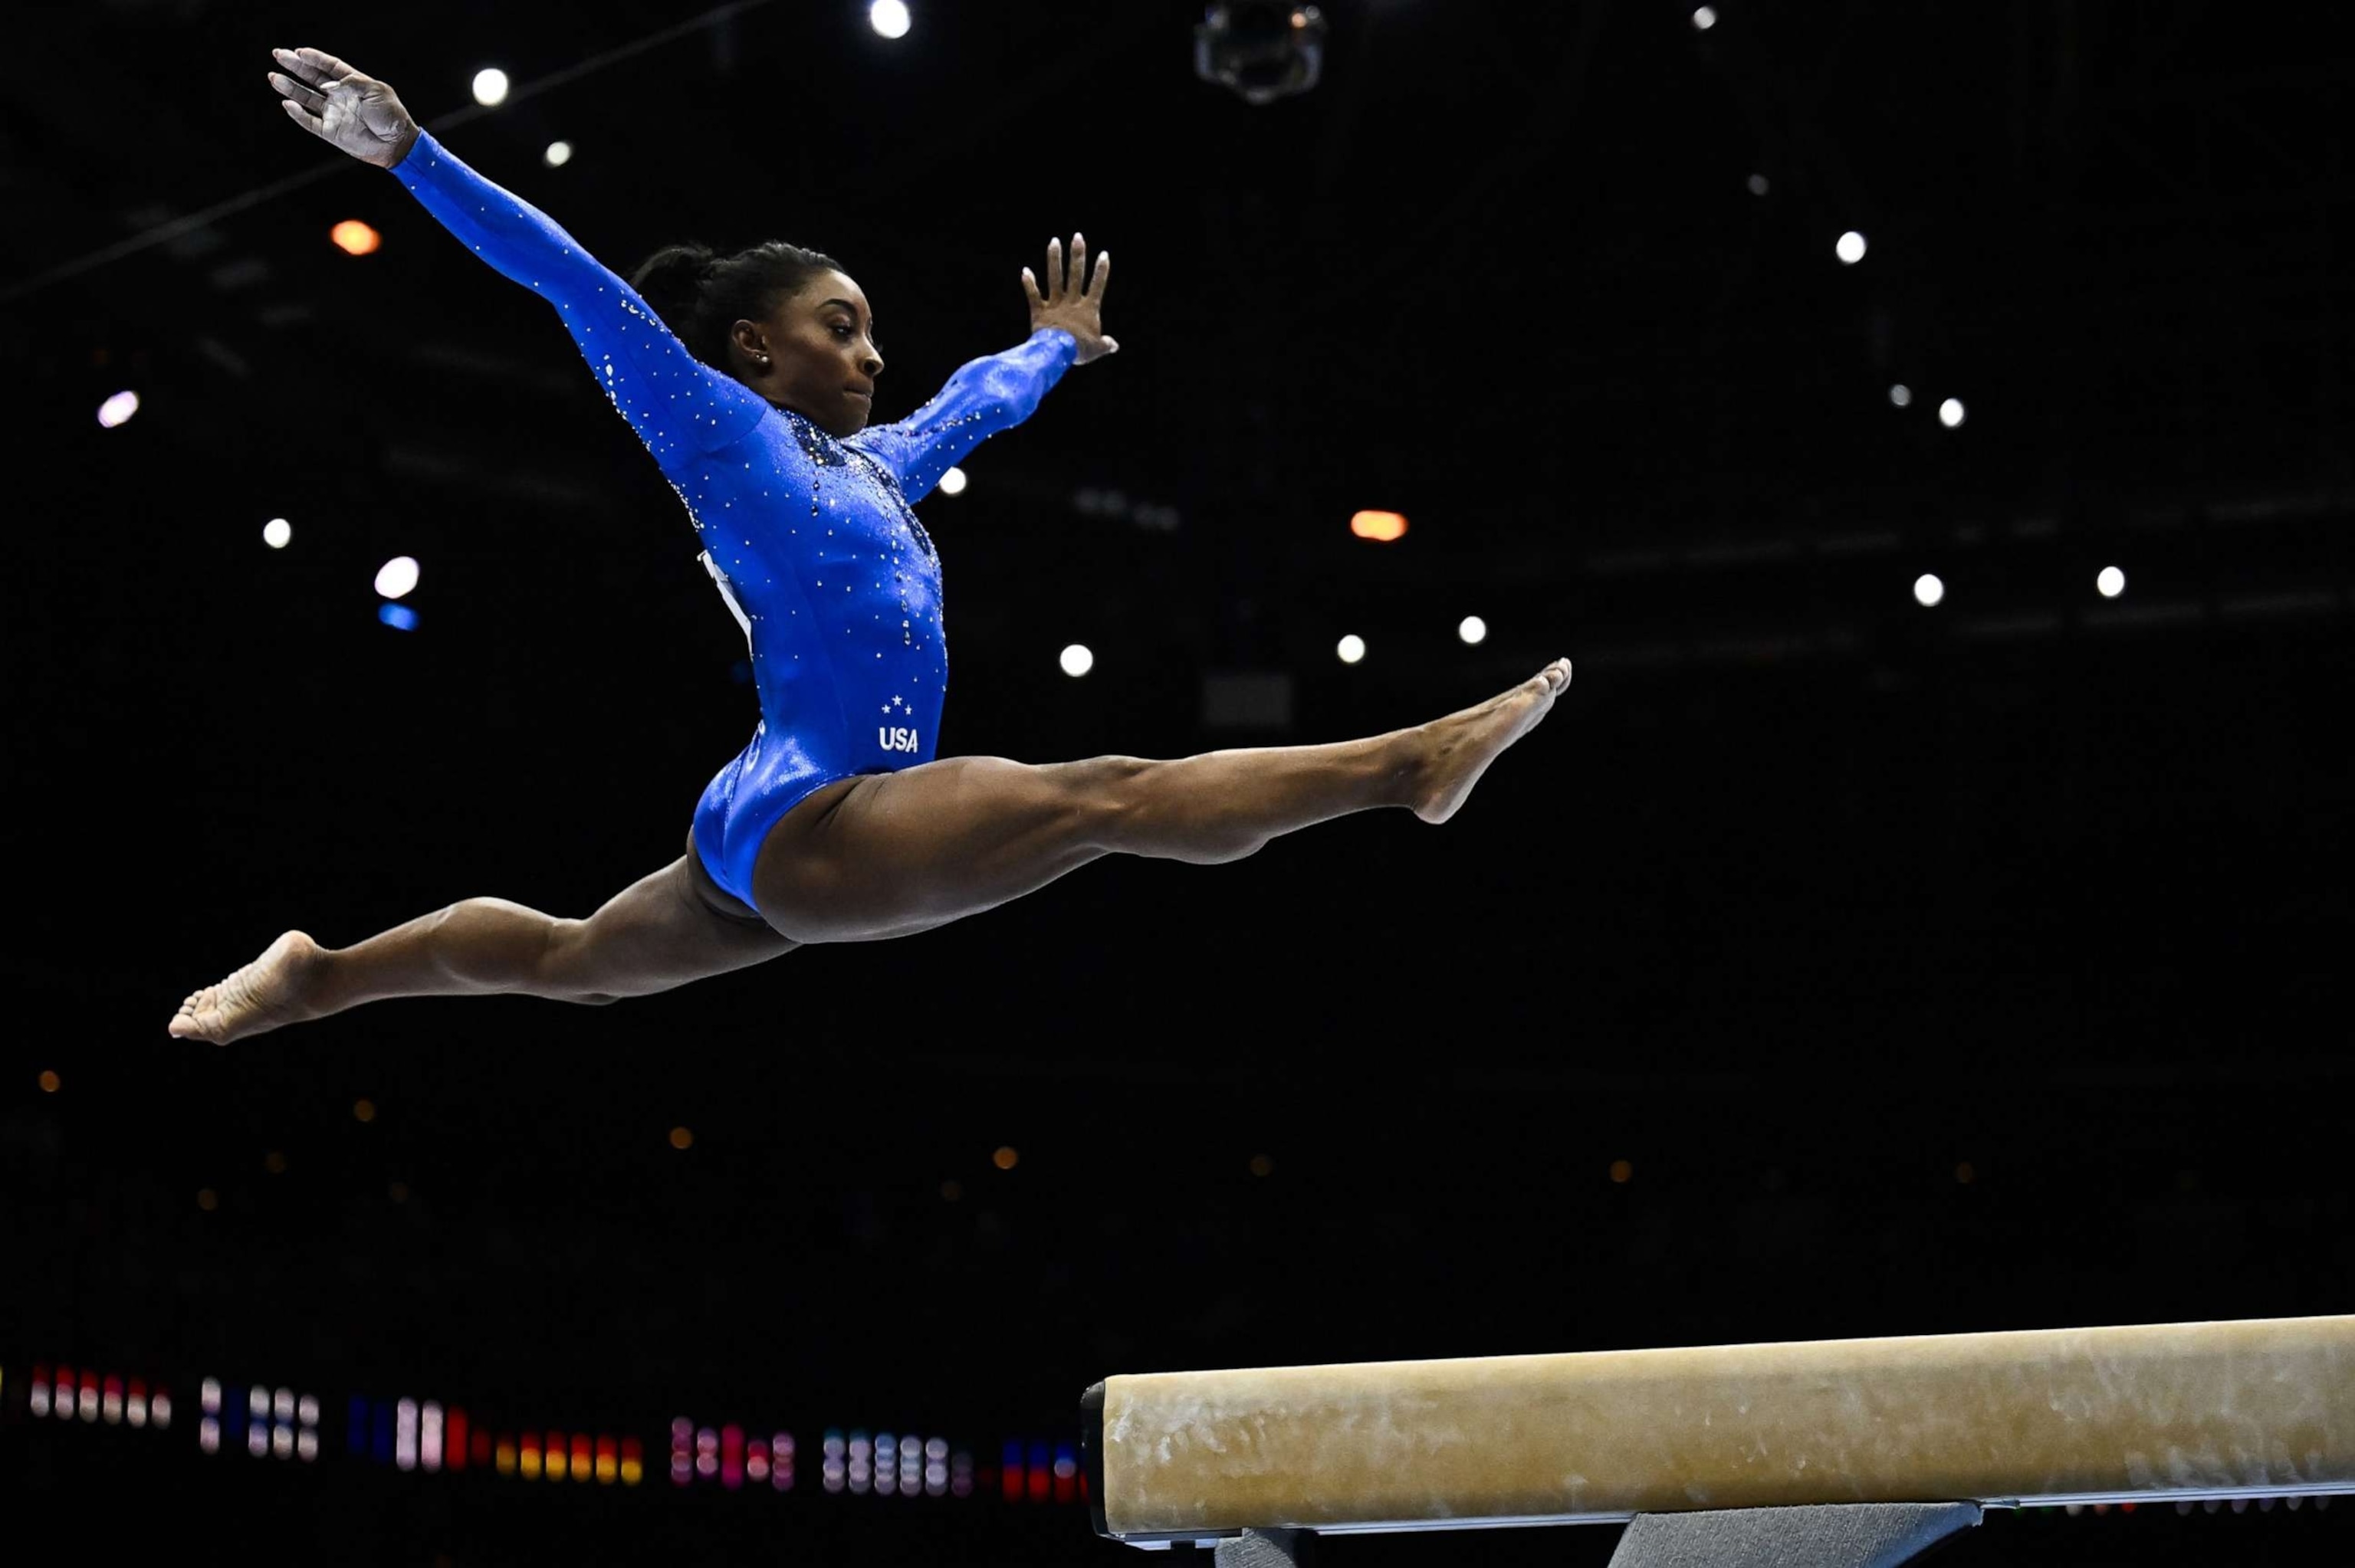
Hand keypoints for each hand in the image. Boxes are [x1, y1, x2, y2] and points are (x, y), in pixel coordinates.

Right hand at [267, 46, 419, 169]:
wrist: (398, 143)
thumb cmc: (391, 115)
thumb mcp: (377, 91)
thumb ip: (352, 83)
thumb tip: (327, 85)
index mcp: (352, 83)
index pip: (328, 66)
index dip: (314, 58)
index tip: (299, 51)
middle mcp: (339, 96)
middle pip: (312, 78)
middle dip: (295, 66)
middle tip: (278, 55)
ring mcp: (333, 113)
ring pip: (306, 98)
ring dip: (290, 88)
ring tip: (273, 77)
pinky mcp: (331, 131)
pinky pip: (310, 122)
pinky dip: (298, 114)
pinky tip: (287, 103)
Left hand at [1023, 234, 1117, 364]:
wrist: (1058, 352)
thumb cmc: (1080, 350)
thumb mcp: (1097, 349)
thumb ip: (1105, 344)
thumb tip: (1114, 346)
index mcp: (1088, 309)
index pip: (1097, 285)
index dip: (1101, 270)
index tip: (1103, 254)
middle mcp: (1071, 302)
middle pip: (1076, 274)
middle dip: (1078, 255)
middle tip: (1077, 237)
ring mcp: (1054, 304)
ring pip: (1055, 278)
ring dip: (1054, 259)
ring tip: (1054, 241)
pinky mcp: (1039, 311)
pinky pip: (1033, 295)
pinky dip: (1029, 283)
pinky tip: (1025, 270)